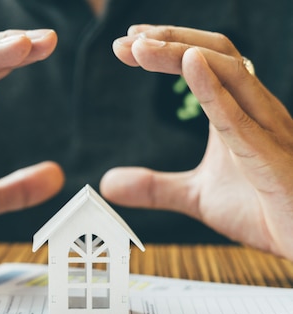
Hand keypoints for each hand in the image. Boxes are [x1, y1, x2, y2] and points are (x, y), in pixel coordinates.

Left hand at [103, 25, 292, 258]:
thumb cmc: (263, 209)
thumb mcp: (195, 196)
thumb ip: (154, 187)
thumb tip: (107, 183)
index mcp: (237, 112)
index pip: (204, 62)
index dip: (166, 48)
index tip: (126, 45)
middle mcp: (255, 110)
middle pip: (214, 55)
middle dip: (168, 41)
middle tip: (125, 41)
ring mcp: (266, 129)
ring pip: (229, 71)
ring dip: (182, 53)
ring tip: (141, 47)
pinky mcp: (270, 156)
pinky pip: (239, 116)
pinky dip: (212, 88)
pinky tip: (189, 65)